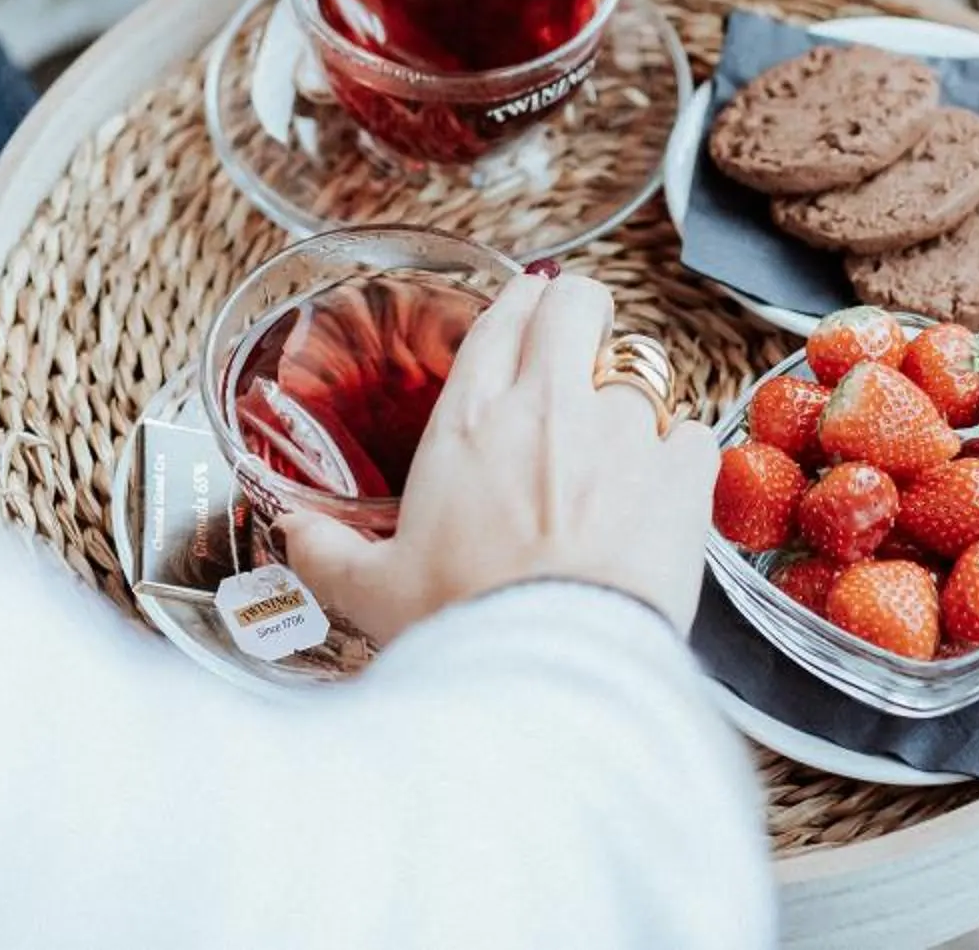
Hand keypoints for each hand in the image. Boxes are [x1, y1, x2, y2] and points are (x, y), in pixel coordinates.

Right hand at [281, 268, 715, 645]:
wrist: (548, 675)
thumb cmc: (460, 626)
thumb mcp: (375, 593)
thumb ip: (327, 552)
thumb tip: (287, 532)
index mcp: (470, 420)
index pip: (504, 318)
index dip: (522, 306)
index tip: (530, 314)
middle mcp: (548, 406)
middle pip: (579, 304)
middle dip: (582, 314)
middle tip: (580, 351)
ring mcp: (622, 434)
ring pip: (640, 374)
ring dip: (629, 405)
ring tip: (615, 459)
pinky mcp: (681, 474)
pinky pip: (691, 433)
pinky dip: (679, 455)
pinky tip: (660, 492)